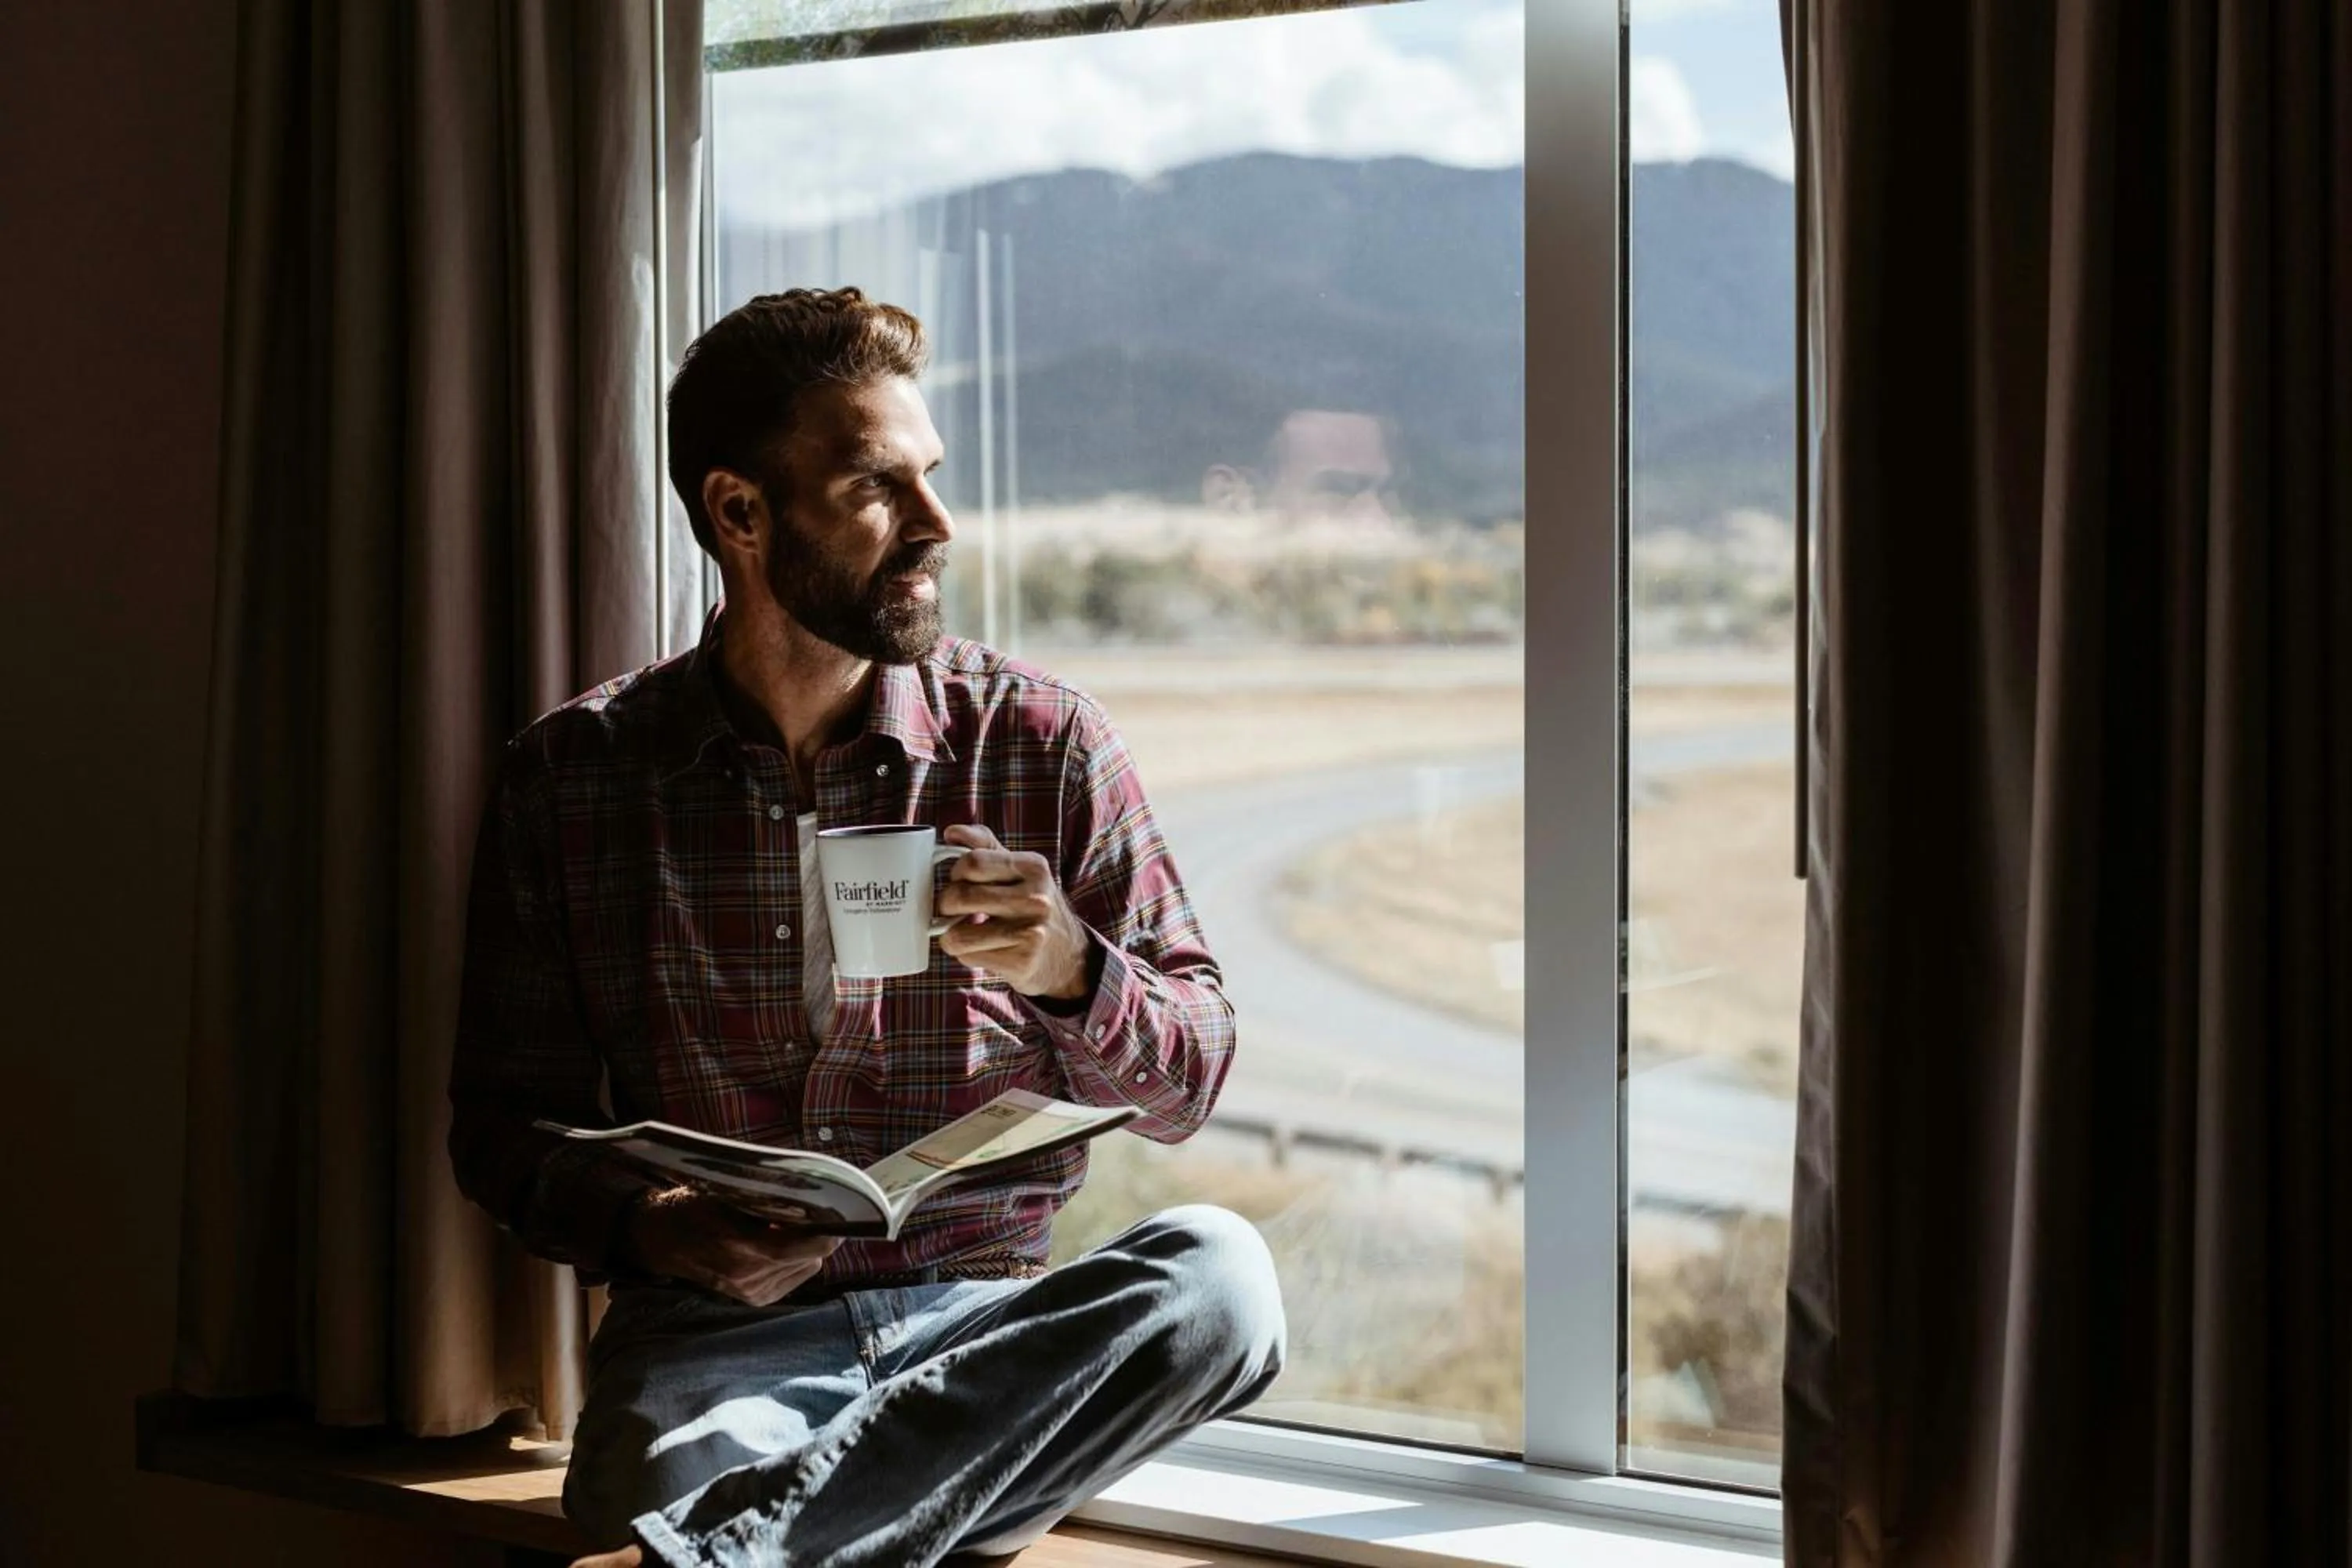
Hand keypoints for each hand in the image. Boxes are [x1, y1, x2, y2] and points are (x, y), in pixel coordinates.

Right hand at [621, 1187, 839, 1305]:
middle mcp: (749, 1274)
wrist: (661, 1238)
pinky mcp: (753, 1299)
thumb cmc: (694, 1206)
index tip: (842, 1214)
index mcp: (742, 1245)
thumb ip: (771, 1198)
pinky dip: (794, 1262)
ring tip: (787, 1229)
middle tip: (818, 1214)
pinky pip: (794, 1279)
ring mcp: (751, 1290)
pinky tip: (777, 1246)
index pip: (806, 1246)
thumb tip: (814, 1196)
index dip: (829, 1231)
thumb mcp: (729, 1192)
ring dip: (806, 1249)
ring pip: (806, 1268)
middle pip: (811, 1257)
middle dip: (819, 1236)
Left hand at [936, 823, 1093, 1000]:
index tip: (959, 880)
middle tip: (952, 909)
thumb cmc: (1031, 904)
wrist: (1066, 954)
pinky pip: (968, 956)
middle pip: (960, 896)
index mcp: (1033, 867)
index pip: (972, 862)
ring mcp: (1030, 933)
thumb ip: (984, 845)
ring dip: (950, 934)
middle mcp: (1036, 899)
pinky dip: (965, 953)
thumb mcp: (1018, 869)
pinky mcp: (1021, 962)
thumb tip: (952, 833)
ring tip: (964, 930)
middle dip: (945, 904)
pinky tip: (981, 947)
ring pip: (958, 934)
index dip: (955, 872)